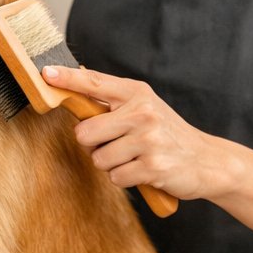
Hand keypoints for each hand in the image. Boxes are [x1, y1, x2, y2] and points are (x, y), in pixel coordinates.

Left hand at [40, 64, 232, 201]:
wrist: (206, 160)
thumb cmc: (167, 133)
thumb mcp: (144, 108)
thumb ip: (113, 102)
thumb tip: (73, 91)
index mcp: (137, 93)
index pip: (95, 83)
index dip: (68, 80)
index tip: (46, 74)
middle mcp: (142, 112)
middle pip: (85, 132)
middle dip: (93, 144)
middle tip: (114, 144)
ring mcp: (148, 139)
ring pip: (99, 159)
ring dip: (111, 164)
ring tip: (134, 157)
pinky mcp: (152, 166)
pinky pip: (116, 177)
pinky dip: (125, 178)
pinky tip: (142, 171)